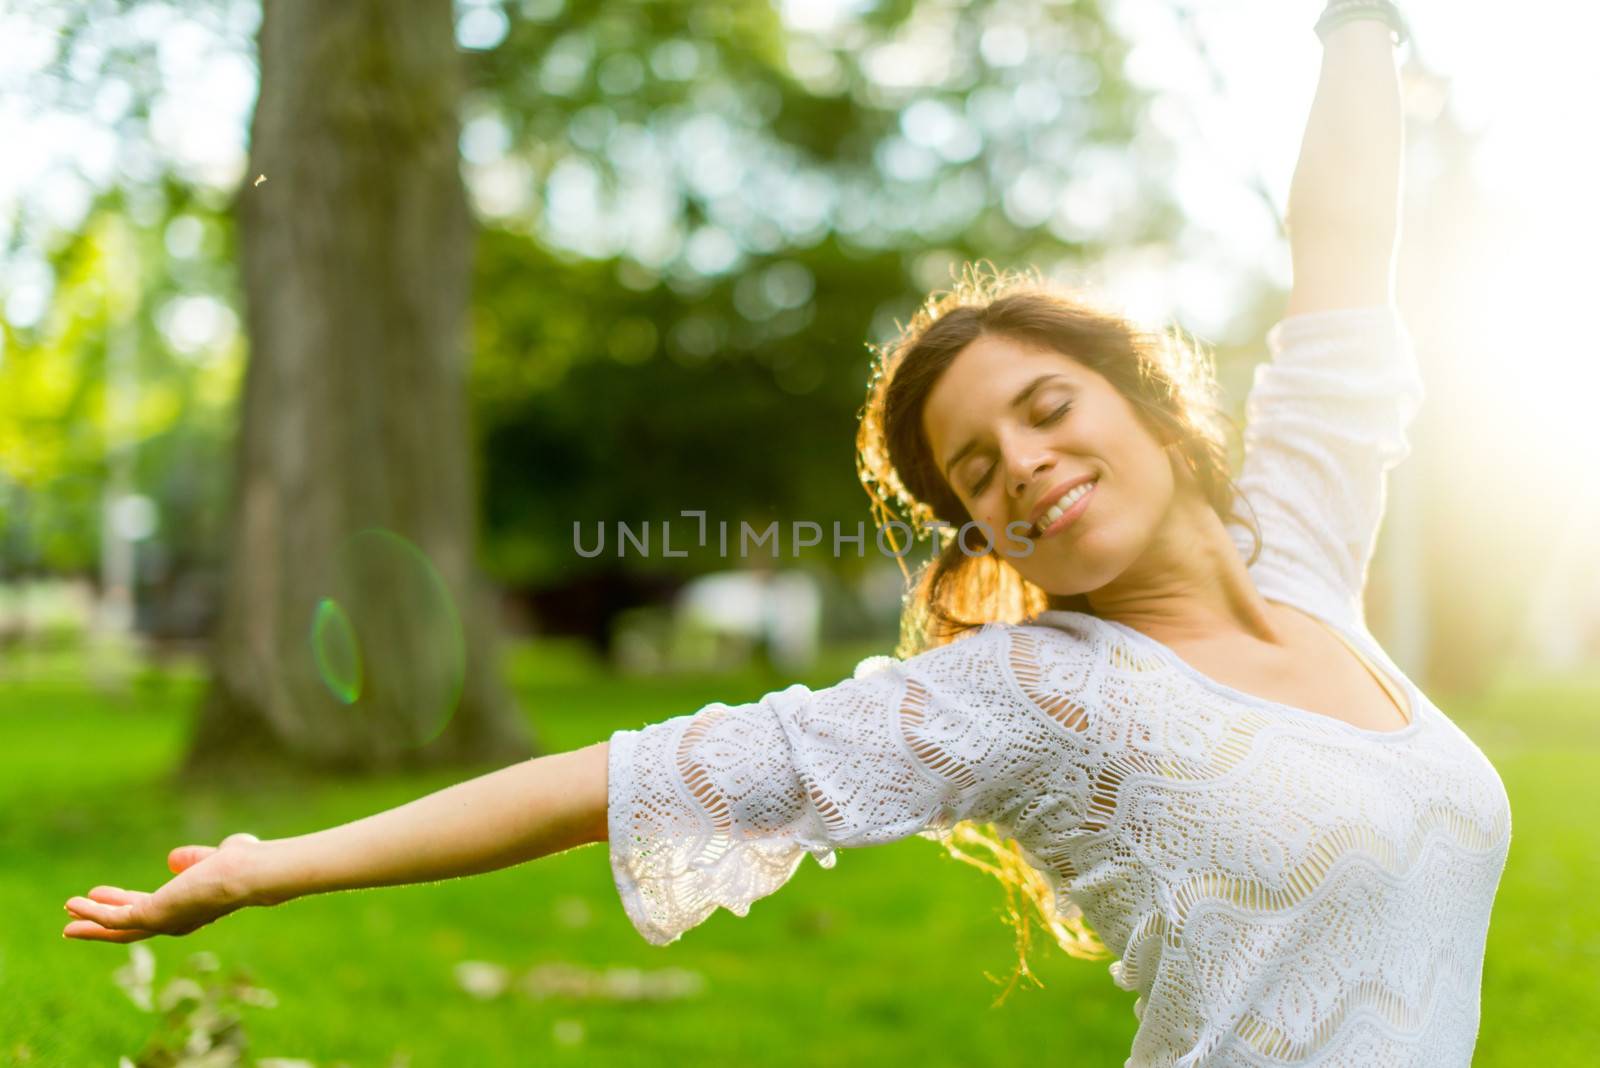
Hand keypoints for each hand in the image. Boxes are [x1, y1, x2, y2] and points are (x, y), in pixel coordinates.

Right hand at [63, 832, 267, 943]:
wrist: (251, 873)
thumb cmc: (245, 864)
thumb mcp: (214, 858)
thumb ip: (194, 860)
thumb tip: (173, 859)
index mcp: (188, 909)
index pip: (149, 909)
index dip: (122, 902)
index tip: (101, 894)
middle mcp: (175, 922)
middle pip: (128, 927)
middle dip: (101, 918)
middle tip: (74, 912)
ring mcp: (162, 922)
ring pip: (117, 928)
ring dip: (91, 919)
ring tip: (68, 909)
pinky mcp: (152, 916)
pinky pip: (113, 919)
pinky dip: (92, 912)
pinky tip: (75, 902)